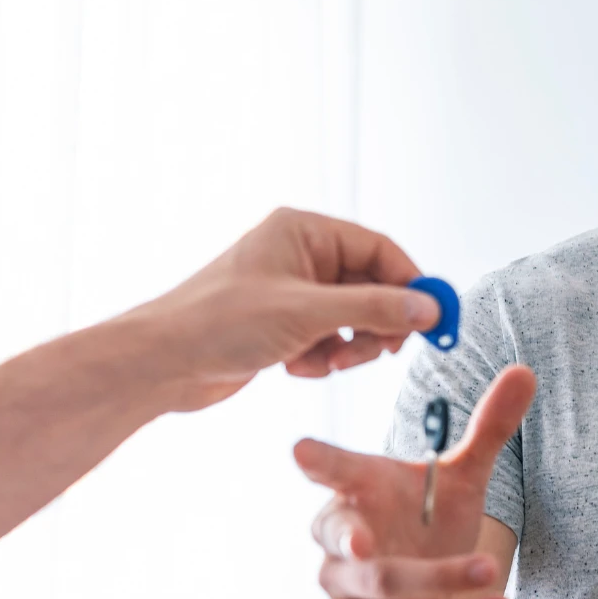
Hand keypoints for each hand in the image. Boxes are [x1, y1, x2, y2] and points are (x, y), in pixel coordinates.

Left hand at [121, 207, 443, 412]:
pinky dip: (322, 358)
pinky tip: (296, 366)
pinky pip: (328, 340)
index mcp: (303, 232)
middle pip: (370, 286)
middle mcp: (299, 256)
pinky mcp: (282, 325)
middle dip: (376, 324)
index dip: (411, 284)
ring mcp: (291, 292)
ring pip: (352, 319)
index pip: (379, 250)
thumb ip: (375, 309)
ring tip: (326, 361)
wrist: (163, 363)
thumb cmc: (216, 322)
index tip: (434, 316)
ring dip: (348, 347)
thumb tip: (427, 308)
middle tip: (382, 351)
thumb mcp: (308, 314)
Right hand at [295, 365, 537, 598]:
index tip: (301, 451)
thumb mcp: (460, 479)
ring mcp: (346, 588)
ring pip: (384, 586)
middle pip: (342, 538)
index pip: (331, 471)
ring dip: (439, 580)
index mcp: (358, 489)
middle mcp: (340, 539)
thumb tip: (526, 371)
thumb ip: (487, 430)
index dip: (316, 462)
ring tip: (490, 571)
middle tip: (365, 542)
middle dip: (356, 542)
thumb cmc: (426, 524)